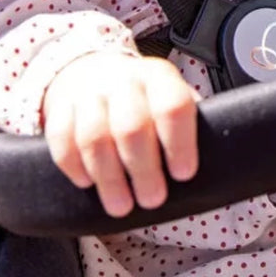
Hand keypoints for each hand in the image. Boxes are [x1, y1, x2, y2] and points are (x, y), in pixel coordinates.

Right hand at [42, 52, 199, 217]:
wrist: (92, 70)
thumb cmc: (142, 100)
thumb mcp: (169, 100)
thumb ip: (185, 128)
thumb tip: (215, 168)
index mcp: (159, 78)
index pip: (173, 105)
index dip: (180, 143)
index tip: (184, 174)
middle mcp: (123, 80)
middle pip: (132, 125)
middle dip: (144, 169)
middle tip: (153, 200)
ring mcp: (88, 92)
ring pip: (94, 136)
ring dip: (108, 177)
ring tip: (120, 206)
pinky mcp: (60, 107)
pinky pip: (62, 138)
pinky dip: (73, 165)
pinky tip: (86, 183)